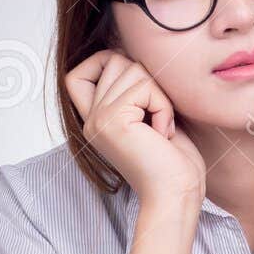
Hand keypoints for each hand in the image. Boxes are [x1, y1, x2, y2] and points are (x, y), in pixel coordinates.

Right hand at [65, 50, 205, 206]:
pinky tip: (162, 134)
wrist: (176, 196)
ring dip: (159, 96)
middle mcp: (91, 119)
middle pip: (114, 60)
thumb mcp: (150, 118)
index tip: (137, 88)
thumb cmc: (174, 164)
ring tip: (160, 129)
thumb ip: (135, 92)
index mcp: (95, 120)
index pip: (77, 73)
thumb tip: (133, 57)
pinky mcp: (113, 120)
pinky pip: (146, 87)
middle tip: (157, 118)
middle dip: (147, 81)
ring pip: (133, 70)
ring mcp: (98, 119)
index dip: (104, 64)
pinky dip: (164, 107)